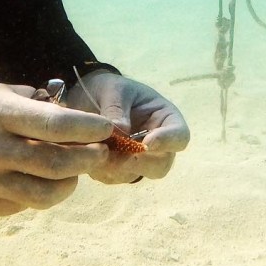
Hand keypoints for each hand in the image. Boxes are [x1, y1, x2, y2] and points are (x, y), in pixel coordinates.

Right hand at [0, 82, 114, 216]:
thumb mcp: (2, 93)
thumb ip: (41, 107)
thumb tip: (82, 123)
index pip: (55, 125)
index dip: (88, 128)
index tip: (107, 128)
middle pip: (57, 163)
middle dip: (88, 159)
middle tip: (100, 153)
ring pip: (46, 194)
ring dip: (70, 182)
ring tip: (74, 171)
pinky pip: (24, 205)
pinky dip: (40, 193)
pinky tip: (38, 179)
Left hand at [64, 70, 189, 184]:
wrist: (86, 96)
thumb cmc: (108, 88)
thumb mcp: (113, 89)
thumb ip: (117, 108)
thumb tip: (120, 131)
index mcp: (164, 119)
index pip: (179, 137)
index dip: (167, 143)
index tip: (147, 143)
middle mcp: (156, 143)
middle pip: (162, 164)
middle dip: (140, 163)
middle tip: (118, 156)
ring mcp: (138, 158)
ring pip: (136, 174)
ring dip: (115, 167)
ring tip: (95, 149)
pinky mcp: (119, 168)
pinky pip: (115, 177)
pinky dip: (102, 170)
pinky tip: (89, 153)